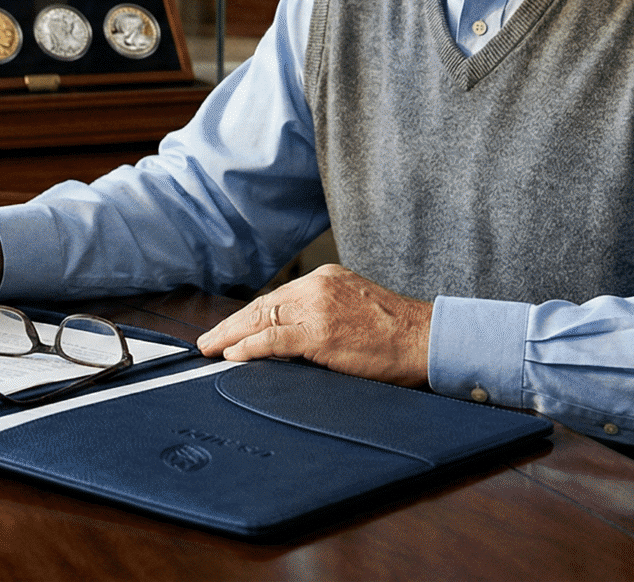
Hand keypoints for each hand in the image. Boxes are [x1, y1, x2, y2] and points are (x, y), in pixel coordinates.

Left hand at [196, 264, 432, 387]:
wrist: (426, 339)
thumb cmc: (397, 333)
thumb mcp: (354, 310)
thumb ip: (323, 316)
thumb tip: (291, 340)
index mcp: (326, 279)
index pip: (276, 297)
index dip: (248, 315)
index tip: (229, 329)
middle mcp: (318, 286)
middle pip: (262, 305)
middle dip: (231, 325)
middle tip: (207, 340)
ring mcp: (318, 308)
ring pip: (261, 319)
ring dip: (231, 337)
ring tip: (211, 349)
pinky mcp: (320, 332)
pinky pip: (273, 339)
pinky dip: (249, 347)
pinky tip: (233, 355)